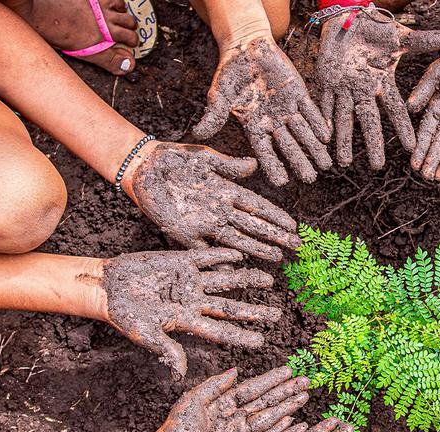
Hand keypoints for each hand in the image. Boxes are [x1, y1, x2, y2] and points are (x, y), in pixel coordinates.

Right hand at [102, 249, 280, 377]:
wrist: (107, 287)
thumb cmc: (124, 315)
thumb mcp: (145, 335)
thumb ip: (166, 349)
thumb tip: (181, 373)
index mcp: (187, 321)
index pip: (220, 330)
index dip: (240, 336)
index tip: (262, 342)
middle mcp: (193, 301)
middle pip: (230, 307)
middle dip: (253, 311)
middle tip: (277, 314)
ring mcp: (189, 281)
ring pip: (225, 281)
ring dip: (246, 279)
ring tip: (268, 278)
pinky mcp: (180, 261)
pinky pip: (206, 258)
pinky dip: (221, 256)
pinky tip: (241, 255)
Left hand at [130, 142, 300, 261]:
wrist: (144, 167)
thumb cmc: (175, 159)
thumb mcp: (205, 157)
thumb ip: (229, 165)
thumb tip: (254, 165)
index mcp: (226, 190)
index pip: (257, 205)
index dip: (275, 216)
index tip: (293, 225)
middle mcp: (219, 209)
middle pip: (252, 225)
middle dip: (274, 236)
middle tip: (295, 247)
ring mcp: (204, 222)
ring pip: (236, 238)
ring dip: (256, 248)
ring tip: (276, 258)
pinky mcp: (185, 232)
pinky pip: (205, 249)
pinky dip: (220, 257)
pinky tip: (236, 266)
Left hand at [156, 367, 310, 431]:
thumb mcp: (193, 401)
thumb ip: (214, 386)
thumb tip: (235, 371)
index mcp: (223, 403)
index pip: (253, 389)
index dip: (271, 380)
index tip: (288, 370)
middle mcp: (234, 418)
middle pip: (266, 402)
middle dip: (286, 392)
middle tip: (305, 382)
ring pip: (269, 418)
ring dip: (287, 408)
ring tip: (303, 397)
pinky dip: (279, 431)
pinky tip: (292, 422)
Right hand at [194, 36, 331, 186]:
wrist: (246, 47)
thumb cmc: (230, 72)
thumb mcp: (220, 95)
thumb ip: (214, 116)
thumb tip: (198, 135)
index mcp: (254, 125)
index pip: (264, 151)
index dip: (273, 166)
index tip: (281, 182)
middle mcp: (273, 121)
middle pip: (288, 146)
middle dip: (299, 162)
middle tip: (311, 179)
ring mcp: (287, 108)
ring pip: (303, 132)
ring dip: (314, 147)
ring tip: (326, 164)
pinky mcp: (298, 93)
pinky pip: (310, 111)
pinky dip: (318, 122)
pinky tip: (327, 136)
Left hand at [315, 8, 439, 168]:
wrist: (348, 19)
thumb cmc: (375, 29)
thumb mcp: (399, 36)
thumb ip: (421, 41)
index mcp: (382, 82)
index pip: (395, 109)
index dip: (402, 128)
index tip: (410, 148)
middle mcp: (364, 90)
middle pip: (369, 121)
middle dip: (372, 143)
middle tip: (376, 167)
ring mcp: (345, 88)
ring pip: (344, 118)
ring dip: (344, 140)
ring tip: (343, 163)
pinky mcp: (327, 82)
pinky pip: (324, 104)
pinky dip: (323, 119)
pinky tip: (324, 138)